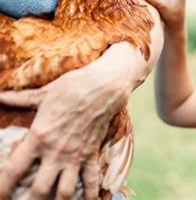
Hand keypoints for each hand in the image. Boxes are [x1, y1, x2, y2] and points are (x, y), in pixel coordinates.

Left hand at [0, 43, 136, 199]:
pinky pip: (91, 181)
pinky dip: (89, 195)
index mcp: (38, 136)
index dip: (3, 188)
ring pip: (64, 192)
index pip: (13, 170)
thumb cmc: (72, 87)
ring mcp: (76, 156)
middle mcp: (56, 151)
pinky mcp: (92, 154)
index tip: (0, 196)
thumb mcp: (43, 93)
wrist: (104, 86)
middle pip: (38, 190)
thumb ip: (20, 99)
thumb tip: (0, 95)